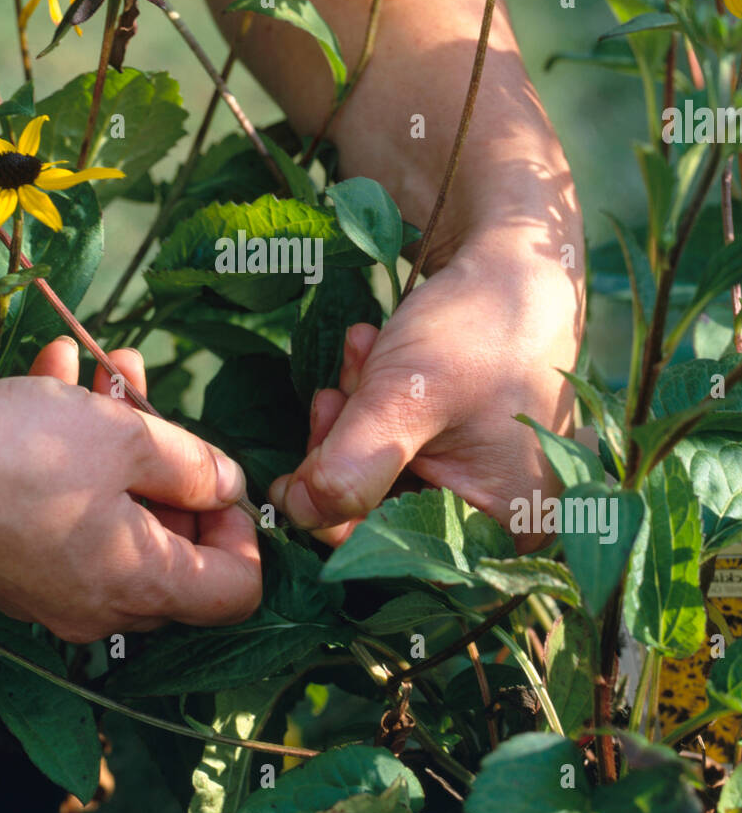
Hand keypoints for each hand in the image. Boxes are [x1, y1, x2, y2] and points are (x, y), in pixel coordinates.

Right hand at [0, 331, 259, 639]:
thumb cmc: (12, 457)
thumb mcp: (123, 438)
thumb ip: (192, 463)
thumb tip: (230, 486)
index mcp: (141, 586)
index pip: (235, 589)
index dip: (245, 529)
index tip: (217, 472)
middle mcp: (98, 604)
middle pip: (172, 546)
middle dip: (169, 462)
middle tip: (150, 394)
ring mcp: (48, 588)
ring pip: (111, 513)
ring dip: (116, 437)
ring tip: (101, 365)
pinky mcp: (7, 562)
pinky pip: (60, 512)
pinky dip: (66, 452)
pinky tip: (52, 376)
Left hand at [268, 238, 582, 552]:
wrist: (518, 260)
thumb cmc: (478, 328)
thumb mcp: (403, 397)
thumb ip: (350, 465)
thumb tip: (297, 514)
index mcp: (504, 526)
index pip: (392, 552)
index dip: (332, 516)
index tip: (294, 472)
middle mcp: (502, 519)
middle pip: (385, 513)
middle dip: (346, 451)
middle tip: (330, 396)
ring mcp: (487, 481)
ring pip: (385, 473)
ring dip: (357, 416)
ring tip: (362, 356)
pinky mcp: (468, 447)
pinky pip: (402, 444)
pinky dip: (376, 403)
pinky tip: (372, 352)